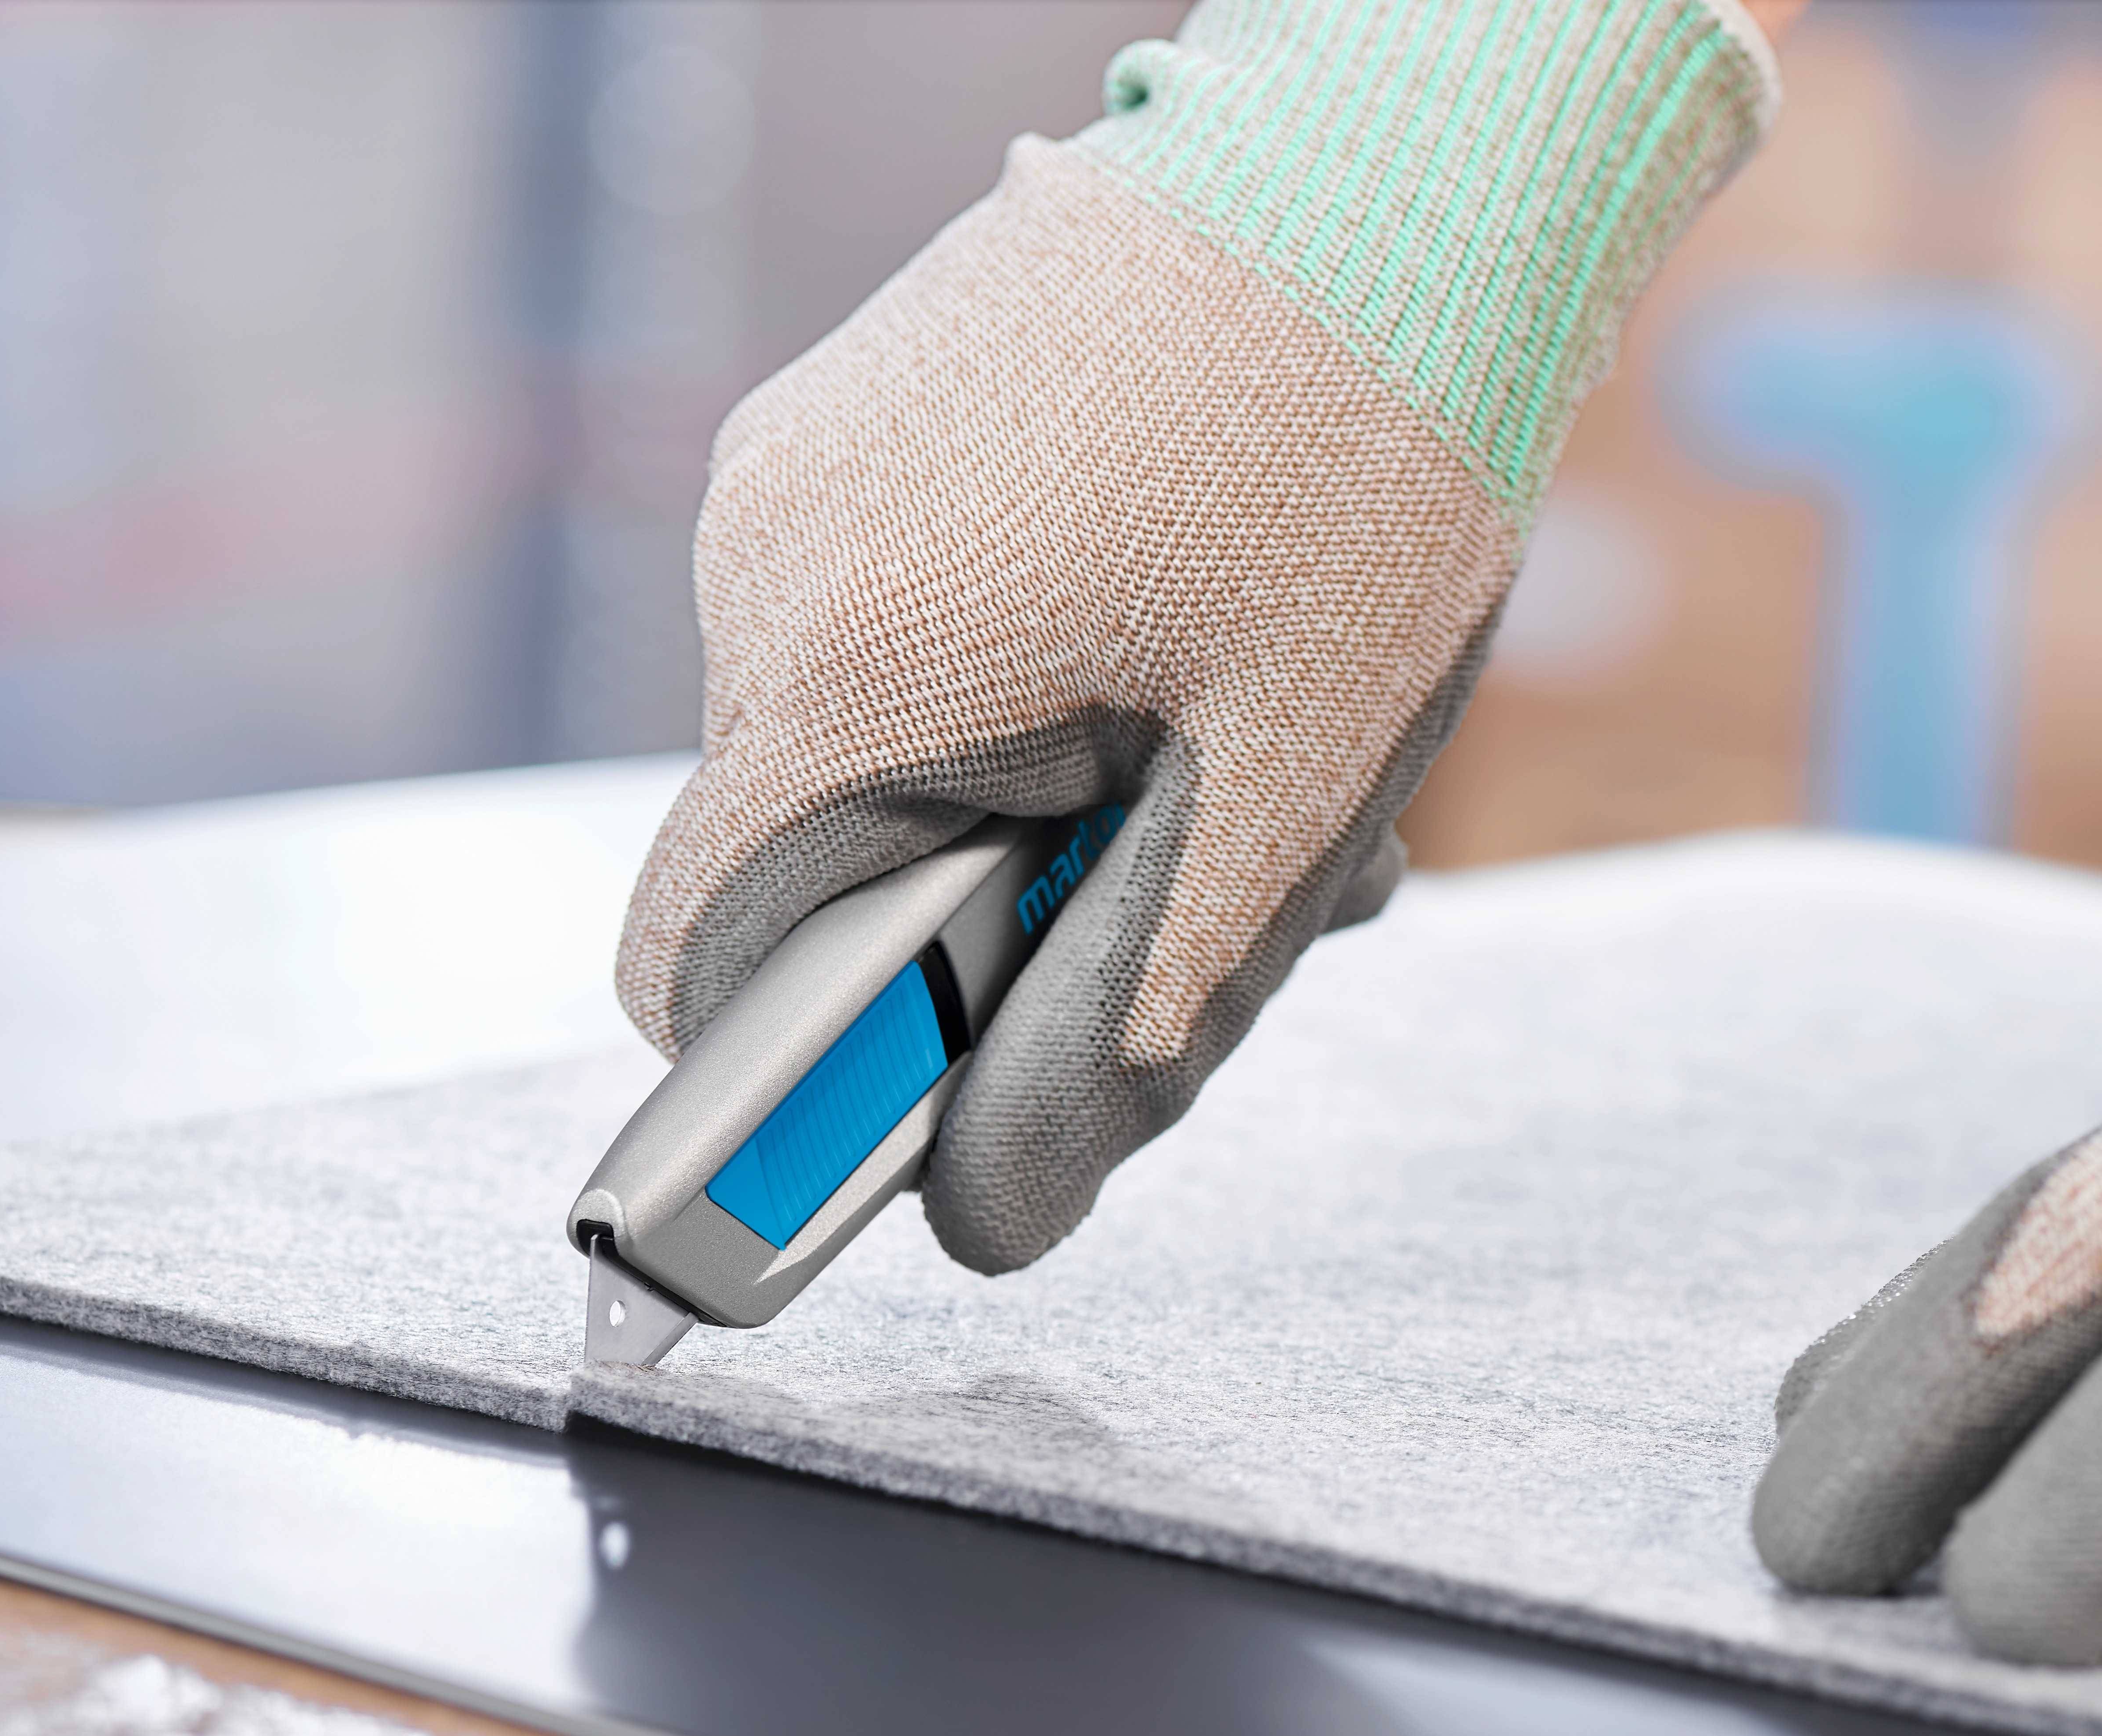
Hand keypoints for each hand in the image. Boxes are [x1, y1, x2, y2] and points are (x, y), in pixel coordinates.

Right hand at [615, 0, 1772, 1270]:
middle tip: (1221, 844)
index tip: (964, 1089)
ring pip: (881, 746)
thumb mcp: (1278, 789)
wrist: (1400, 161)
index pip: (701, 977)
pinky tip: (1190, 613)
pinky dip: (1033, 678)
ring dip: (1048, 790)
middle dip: (1008, 915)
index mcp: (847, 668)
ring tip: (1236, 707)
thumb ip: (1129, 1014)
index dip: (810, 1085)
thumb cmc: (1365, 458)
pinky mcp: (856, 418)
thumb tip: (993, 1209)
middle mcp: (768, 563)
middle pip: (824, 867)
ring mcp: (801, 472)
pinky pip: (901, 625)